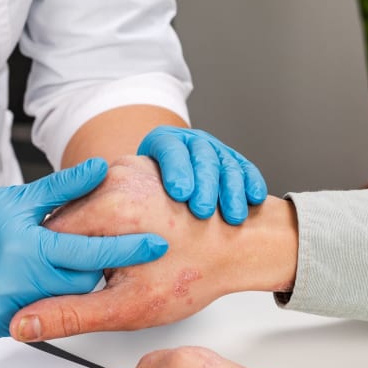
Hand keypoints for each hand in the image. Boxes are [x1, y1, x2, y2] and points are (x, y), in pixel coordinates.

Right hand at [0, 158, 168, 336]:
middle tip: (93, 253)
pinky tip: (34, 282)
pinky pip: (35, 316)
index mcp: (26, 247)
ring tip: (57, 266)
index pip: (91, 253)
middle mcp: (16, 281)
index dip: (127, 248)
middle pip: (81, 284)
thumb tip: (101, 169)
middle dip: (92, 270)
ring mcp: (4, 306)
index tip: (156, 244)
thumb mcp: (21, 198)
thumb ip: (65, 189)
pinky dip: (41, 300)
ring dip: (67, 286)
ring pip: (60, 301)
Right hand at [10, 156, 296, 340]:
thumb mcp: (127, 306)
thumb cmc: (197, 273)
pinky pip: (106, 192)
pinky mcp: (139, 164)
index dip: (51, 268)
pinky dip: (110, 215)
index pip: (47, 239)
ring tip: (122, 258)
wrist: (241, 245)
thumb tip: (24, 323)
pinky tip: (132, 238)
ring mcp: (130, 165)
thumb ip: (69, 313)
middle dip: (74, 250)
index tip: (66, 285)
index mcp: (108, 208)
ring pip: (84, 204)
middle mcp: (117, 176)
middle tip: (103, 277)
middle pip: (65, 219)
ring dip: (92, 232)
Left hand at [138, 126, 266, 222]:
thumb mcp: (132, 188)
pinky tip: (255, 199)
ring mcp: (215, 151)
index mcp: (162, 143)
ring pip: (227, 165)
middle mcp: (191, 143)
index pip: (170, 150)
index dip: (176, 169)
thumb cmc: (146, 194)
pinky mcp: (236, 162)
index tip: (179, 193)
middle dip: (205, 184)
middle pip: (201, 157)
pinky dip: (252, 183)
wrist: (169, 186)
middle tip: (202, 211)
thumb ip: (126, 195)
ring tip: (232, 217)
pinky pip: (247, 169)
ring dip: (231, 191)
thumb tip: (112, 224)